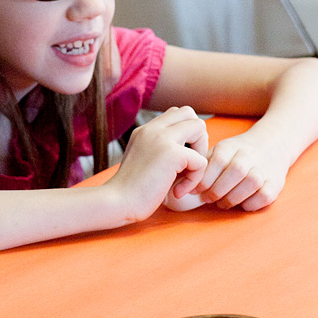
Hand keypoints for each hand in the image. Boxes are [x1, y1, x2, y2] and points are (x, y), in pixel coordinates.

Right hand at [107, 107, 208, 223]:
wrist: (117, 203)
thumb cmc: (130, 192)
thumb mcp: (143, 162)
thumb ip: (159, 151)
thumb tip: (186, 153)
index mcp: (145, 130)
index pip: (175, 113)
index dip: (186, 133)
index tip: (180, 158)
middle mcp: (152, 129)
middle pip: (189, 113)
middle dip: (198, 137)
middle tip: (189, 162)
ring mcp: (162, 138)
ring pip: (200, 127)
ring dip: (200, 152)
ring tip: (187, 174)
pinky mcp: (172, 154)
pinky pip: (201, 160)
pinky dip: (195, 179)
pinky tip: (178, 192)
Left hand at [195, 129, 291, 210]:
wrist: (272, 145)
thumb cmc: (237, 154)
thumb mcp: (219, 152)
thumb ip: (202, 165)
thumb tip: (178, 183)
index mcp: (230, 147)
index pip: (217, 162)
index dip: (203, 180)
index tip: (194, 191)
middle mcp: (249, 156)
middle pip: (234, 173)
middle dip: (217, 191)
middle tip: (207, 199)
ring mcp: (264, 170)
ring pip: (250, 185)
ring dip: (232, 199)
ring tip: (222, 203)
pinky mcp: (275, 184)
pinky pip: (262, 197)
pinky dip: (249, 204)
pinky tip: (240, 203)